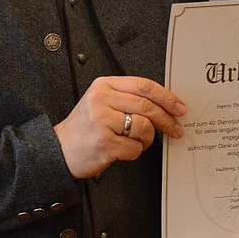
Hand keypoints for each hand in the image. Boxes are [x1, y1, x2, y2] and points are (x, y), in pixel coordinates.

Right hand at [53, 76, 185, 178]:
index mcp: (104, 86)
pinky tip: (124, 149)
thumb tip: (164, 104)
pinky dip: (135, 151)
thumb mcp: (101, 102)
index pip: (144, 86)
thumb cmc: (86, 127)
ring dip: (148, 138)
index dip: (166, 97)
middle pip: (147, 106)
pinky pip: (135, 148)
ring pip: (144, 127)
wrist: (60, 149)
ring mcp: (102, 122)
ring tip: (139, 141)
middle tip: (176, 128)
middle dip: (167, 119)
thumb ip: (128, 98)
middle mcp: (101, 100)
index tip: (179, 106)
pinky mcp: (104, 143)